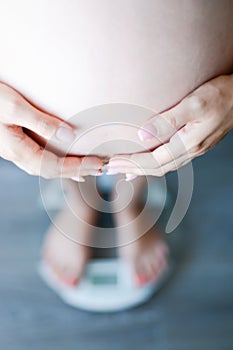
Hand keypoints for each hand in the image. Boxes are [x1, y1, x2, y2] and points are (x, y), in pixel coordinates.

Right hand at [0, 82, 102, 179]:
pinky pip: (41, 160)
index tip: (99, 164)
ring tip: (88, 169)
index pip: (56, 167)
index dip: (79, 167)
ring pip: (47, 168)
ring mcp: (16, 152)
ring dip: (69, 169)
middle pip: (53, 171)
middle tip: (101, 168)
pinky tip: (64, 158)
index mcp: (18, 151)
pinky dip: (58, 162)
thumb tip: (70, 136)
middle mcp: (18, 156)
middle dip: (78, 171)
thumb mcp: (13, 106)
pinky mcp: (15, 145)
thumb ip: (41, 122)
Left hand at [107, 74, 232, 176]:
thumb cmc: (222, 95)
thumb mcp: (195, 104)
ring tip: (123, 170)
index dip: (131, 163)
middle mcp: (191, 151)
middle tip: (110, 169)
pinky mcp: (195, 143)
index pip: (153, 161)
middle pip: (156, 168)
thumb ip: (169, 120)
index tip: (112, 162)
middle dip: (132, 169)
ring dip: (141, 169)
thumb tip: (142, 135)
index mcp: (189, 144)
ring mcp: (194, 149)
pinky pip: (170, 160)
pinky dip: (154, 164)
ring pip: (163, 166)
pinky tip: (147, 163)